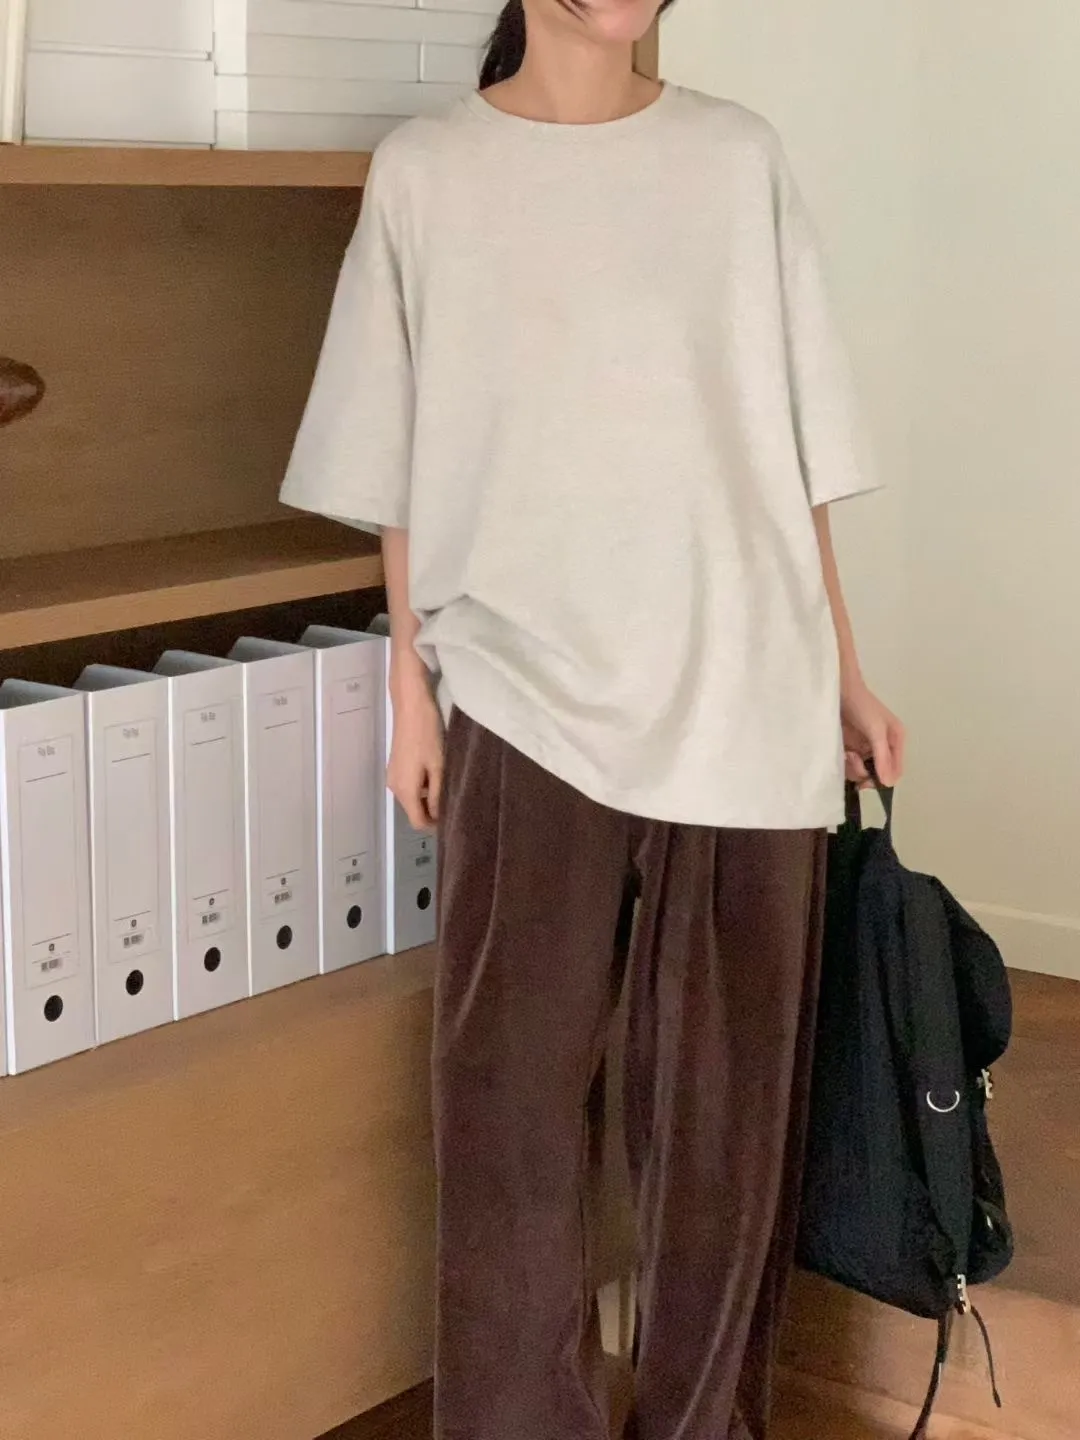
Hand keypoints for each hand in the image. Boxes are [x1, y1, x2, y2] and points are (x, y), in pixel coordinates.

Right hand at [387, 660, 443, 830]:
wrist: (411, 704)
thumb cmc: (427, 734)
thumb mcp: (438, 766)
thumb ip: (437, 794)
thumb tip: (439, 816)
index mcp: (405, 790)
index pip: (418, 822)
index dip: (436, 825)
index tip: (453, 818)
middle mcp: (394, 787)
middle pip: (414, 810)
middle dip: (433, 810)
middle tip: (455, 800)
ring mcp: (393, 775)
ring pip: (412, 797)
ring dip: (428, 796)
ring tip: (448, 784)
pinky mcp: (395, 765)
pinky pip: (410, 785)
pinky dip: (422, 785)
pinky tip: (436, 772)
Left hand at [841, 677, 905, 788]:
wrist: (840, 692)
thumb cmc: (862, 706)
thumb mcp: (876, 730)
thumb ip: (882, 757)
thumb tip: (888, 783)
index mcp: (895, 742)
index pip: (895, 771)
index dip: (883, 780)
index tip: (867, 781)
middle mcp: (883, 748)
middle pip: (878, 775)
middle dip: (865, 772)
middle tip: (853, 759)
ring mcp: (866, 749)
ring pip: (863, 772)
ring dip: (854, 767)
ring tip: (848, 753)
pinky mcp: (851, 748)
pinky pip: (851, 766)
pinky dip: (846, 763)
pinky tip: (843, 752)